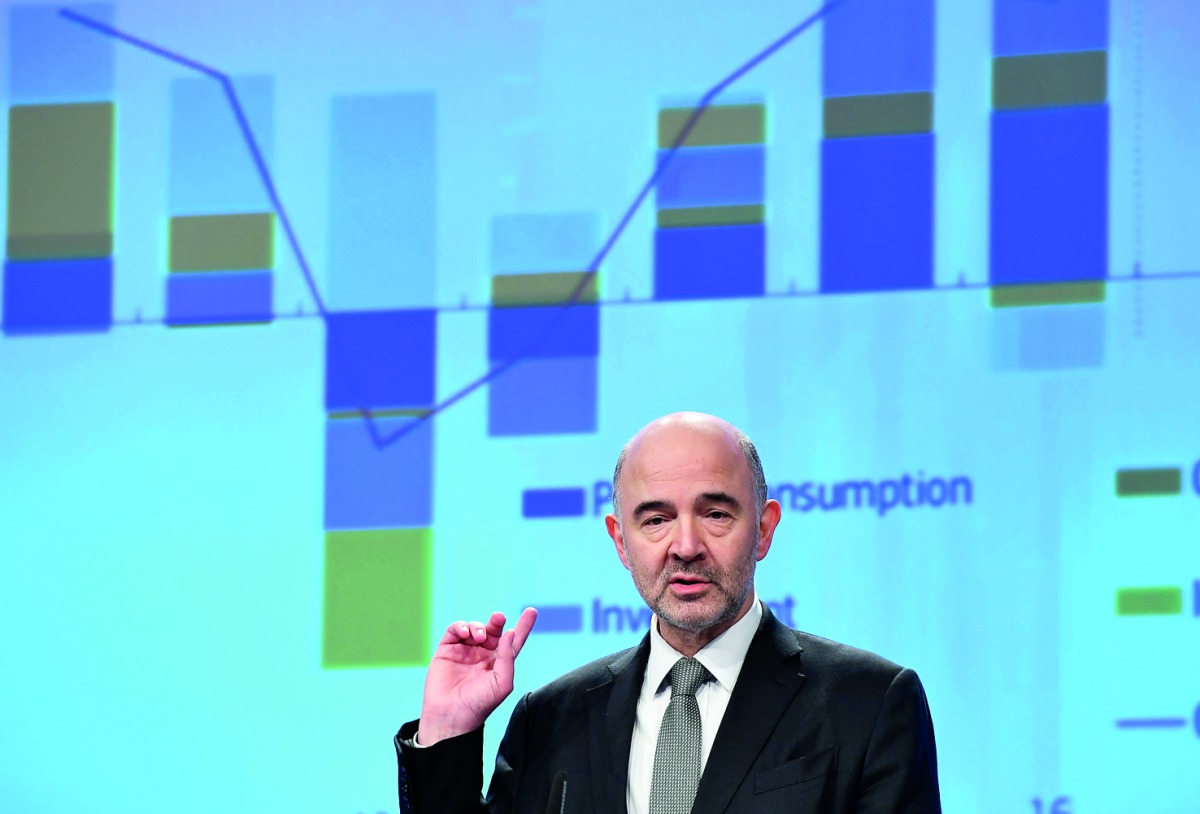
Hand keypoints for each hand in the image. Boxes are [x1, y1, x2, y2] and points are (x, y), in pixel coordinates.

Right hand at [416, 607, 537, 744]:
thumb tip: (509, 633)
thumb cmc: (480, 704)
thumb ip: (508, 657)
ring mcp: (465, 651)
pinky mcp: (447, 650)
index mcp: (499, 662)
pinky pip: (454, 630)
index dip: (523, 626)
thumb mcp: (502, 683)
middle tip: (499, 618)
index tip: (532, 611)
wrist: (451, 715)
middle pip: (493, 630)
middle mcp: (483, 654)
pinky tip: (465, 633)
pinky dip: (460, 626)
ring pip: (474, 628)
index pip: (513, 641)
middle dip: (497, 621)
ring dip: (478, 626)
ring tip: (479, 635)